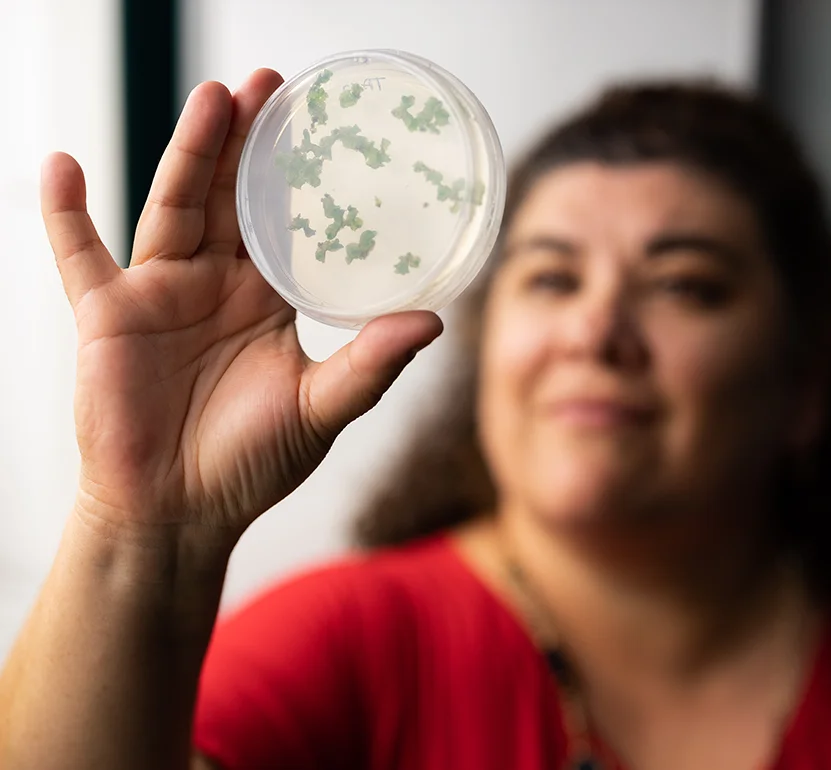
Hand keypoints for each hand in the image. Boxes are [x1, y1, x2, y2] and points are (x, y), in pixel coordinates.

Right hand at [42, 69, 441, 549]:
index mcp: (268, 298)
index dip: (300, 174)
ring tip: (213, 99)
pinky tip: (61, 165)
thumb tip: (431, 322)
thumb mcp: (322, 407)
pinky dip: (65, 214)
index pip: (284, 220)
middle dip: (249, 142)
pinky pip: (79, 256)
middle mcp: (217, 284)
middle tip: (271, 85)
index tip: (323, 124)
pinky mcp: (107, 316)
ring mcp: (160, 293)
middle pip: (232, 197)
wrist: (180, 513)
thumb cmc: (251, 464)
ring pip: (173, 206)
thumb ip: (371, 365)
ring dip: (189, 153)